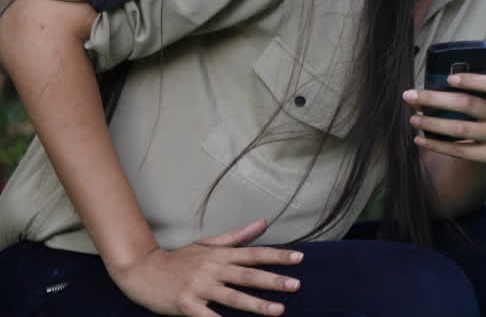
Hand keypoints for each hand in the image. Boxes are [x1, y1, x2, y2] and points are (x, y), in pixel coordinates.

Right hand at [109, 219, 301, 315]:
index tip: (300, 258)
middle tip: (296, 285)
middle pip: (248, 275)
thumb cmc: (179, 258)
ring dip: (257, 304)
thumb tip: (263, 223)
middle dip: (273, 281)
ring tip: (279, 310)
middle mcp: (212, 269)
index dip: (278, 255)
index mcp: (219, 254)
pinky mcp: (186, 304)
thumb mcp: (208, 244)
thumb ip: (238, 236)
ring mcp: (199, 287)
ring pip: (233, 297)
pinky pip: (208, 316)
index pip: (254, 253)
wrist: (142, 270)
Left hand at [403, 73, 485, 165]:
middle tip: (409, 96)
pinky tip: (419, 139)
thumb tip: (423, 95)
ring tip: (413, 119)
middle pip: (467, 104)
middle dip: (435, 99)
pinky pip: (459, 150)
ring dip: (432, 123)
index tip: (449, 78)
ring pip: (460, 129)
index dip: (473, 80)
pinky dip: (436, 145)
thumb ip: (466, 94)